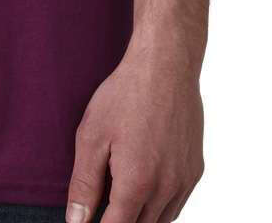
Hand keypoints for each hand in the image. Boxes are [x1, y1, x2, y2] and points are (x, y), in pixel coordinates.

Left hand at [65, 42, 204, 222]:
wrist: (166, 65)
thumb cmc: (125, 95)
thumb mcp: (92, 136)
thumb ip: (84, 184)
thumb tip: (76, 221)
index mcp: (137, 184)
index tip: (87, 221)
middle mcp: (166, 189)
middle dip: (118, 222)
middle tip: (101, 205)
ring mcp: (185, 181)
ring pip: (161, 220)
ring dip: (139, 217)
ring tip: (118, 199)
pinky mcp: (195, 170)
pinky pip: (176, 203)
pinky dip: (159, 206)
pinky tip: (143, 187)